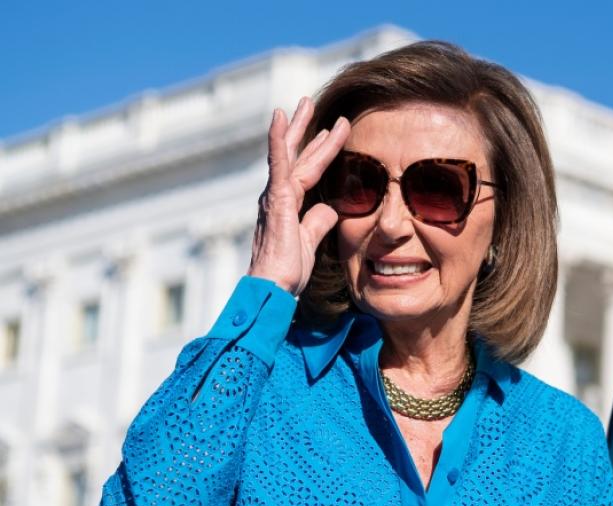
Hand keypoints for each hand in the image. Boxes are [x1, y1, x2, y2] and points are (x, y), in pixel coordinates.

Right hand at [247, 97, 349, 294]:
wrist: (272, 288)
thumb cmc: (286, 271)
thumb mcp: (310, 242)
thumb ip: (318, 222)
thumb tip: (329, 209)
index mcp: (289, 204)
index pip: (309, 170)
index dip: (321, 150)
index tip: (332, 131)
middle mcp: (279, 195)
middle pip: (296, 155)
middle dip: (305, 129)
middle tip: (310, 103)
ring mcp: (275, 195)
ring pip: (289, 154)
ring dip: (297, 127)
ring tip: (303, 103)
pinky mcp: (276, 199)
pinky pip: (278, 163)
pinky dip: (277, 139)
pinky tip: (280, 117)